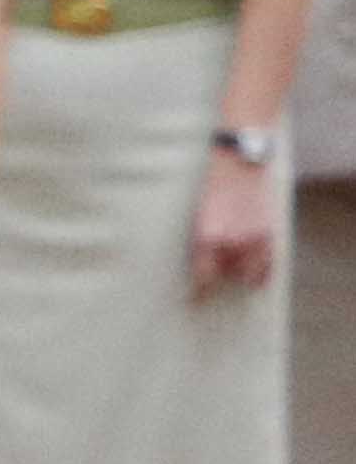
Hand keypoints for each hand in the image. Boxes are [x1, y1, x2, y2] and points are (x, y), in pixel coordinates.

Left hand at [196, 149, 280, 294]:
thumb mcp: (197, 217)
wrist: (237, 163)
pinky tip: (256, 278)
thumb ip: (201, 242)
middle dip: (220, 281)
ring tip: (234, 278)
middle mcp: (232, 242)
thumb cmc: (211, 188)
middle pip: (227, 277)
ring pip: (250, 274)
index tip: (194, 301)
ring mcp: (254, 238)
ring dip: (241, 277)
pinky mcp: (269, 231)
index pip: (204, 277)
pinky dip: (262, 273)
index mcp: (208, 238)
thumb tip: (200, 265)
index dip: (200, 292)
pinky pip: (268, 263)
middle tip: (211, 286)